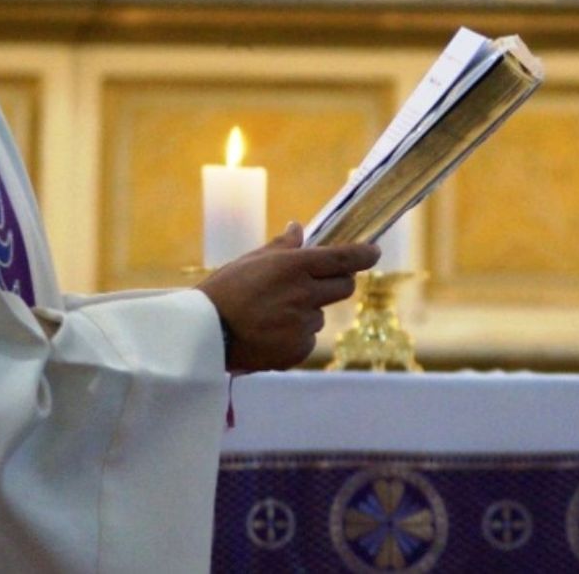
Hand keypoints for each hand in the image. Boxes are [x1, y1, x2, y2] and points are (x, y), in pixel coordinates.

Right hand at [195, 222, 378, 370]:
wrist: (203, 336)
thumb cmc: (223, 292)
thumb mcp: (250, 261)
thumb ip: (282, 246)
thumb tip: (299, 227)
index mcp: (293, 267)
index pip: (344, 259)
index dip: (364, 254)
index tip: (374, 251)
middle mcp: (303, 295)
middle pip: (344, 287)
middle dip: (337, 283)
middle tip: (318, 284)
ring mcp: (302, 324)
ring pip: (321, 315)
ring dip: (308, 312)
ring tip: (273, 314)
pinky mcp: (297, 350)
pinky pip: (308, 339)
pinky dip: (296, 336)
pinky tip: (271, 333)